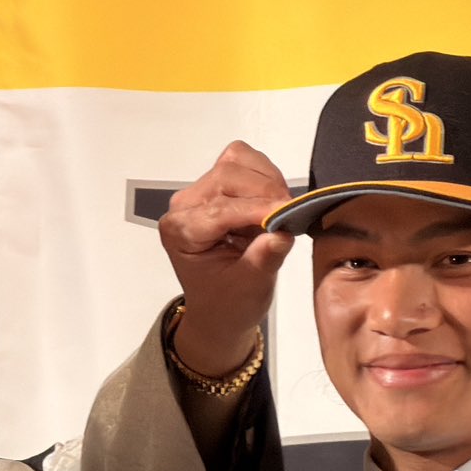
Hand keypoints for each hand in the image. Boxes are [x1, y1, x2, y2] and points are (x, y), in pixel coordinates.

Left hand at [159, 141, 296, 376]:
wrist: (220, 309)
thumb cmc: (229, 302)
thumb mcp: (249, 287)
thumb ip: (263, 258)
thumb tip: (282, 233)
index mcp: (181, 232)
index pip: (220, 209)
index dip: (258, 209)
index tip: (289, 214)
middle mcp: (184, 206)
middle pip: (227, 176)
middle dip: (264, 192)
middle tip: (290, 215)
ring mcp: (200, 191)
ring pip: (236, 161)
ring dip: (267, 181)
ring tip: (281, 210)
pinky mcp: (217, 184)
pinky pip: (243, 160)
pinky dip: (265, 175)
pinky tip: (273, 201)